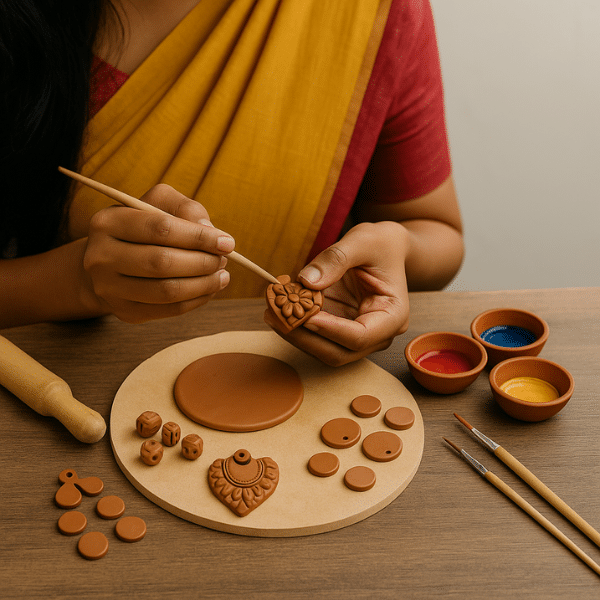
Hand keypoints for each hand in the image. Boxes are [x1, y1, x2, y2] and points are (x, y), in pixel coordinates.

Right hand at [82, 184, 233, 322]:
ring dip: (204, 284)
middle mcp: (100, 256)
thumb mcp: (159, 204)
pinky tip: (210, 289)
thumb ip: (186, 209)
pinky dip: (196, 300)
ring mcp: (108, 288)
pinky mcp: (124, 311)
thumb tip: (210, 230)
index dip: (199, 236)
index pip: (160, 228)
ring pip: (167, 291)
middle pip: (162, 262)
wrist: (109, 262)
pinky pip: (168, 310)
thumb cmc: (142, 227)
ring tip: (222, 275)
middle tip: (224, 259)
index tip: (227, 242)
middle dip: (203, 262)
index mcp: (108, 222)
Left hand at [264, 221, 409, 365]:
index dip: (330, 331)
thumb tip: (307, 281)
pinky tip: (278, 310)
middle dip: (305, 338)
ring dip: (295, 335)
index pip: (361, 336)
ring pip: (323, 350)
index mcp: (393, 316)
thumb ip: (336, 259)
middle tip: (275, 316)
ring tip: (270, 312)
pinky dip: (295, 326)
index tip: (305, 317)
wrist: (384, 247)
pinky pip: (315, 336)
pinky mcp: (338, 329)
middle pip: (338, 352)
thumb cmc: (380, 244)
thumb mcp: (363, 241)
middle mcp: (377, 334)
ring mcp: (356, 335)